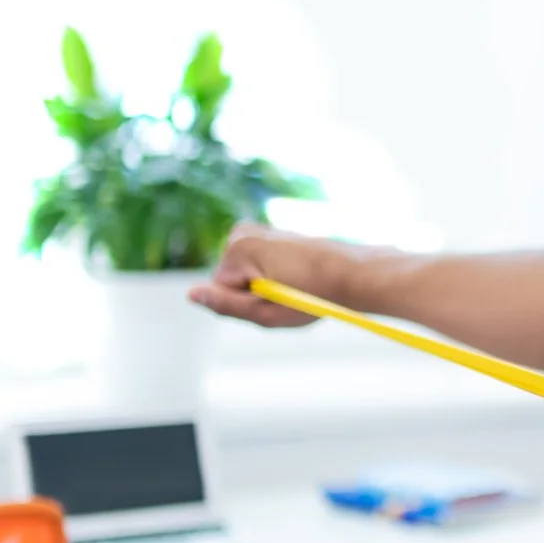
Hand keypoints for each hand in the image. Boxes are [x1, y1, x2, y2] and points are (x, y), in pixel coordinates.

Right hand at [188, 223, 354, 327]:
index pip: (220, 292)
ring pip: (244, 275)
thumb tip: (191, 294)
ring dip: (264, 286)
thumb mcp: (265, 313)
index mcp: (237, 248)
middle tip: (286, 295)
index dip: (246, 305)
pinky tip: (295, 274)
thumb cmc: (312, 296)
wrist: (352, 274)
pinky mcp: (268, 233)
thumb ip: (225, 305)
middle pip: (230, 280)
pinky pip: (257, 265)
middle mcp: (242, 232)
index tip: (274, 302)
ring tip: (293, 285)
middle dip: (253, 294)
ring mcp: (256, 229)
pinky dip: (272, 274)